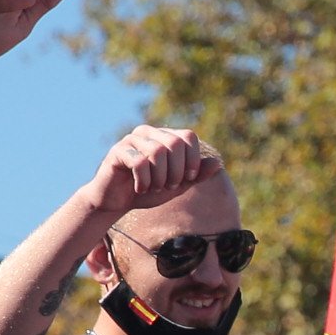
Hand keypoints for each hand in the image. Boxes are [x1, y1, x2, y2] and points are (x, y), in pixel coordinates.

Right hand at [81, 124, 215, 221]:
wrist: (117, 202)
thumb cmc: (148, 191)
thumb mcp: (177, 185)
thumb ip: (196, 175)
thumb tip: (218, 163)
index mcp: (165, 136)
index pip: (188, 136)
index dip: (193, 159)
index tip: (188, 179)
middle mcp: (148, 132)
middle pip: (175, 143)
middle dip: (177, 171)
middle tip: (169, 186)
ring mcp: (131, 139)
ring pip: (157, 151)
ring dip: (160, 177)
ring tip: (154, 188)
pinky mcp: (117, 151)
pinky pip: (139, 162)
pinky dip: (144, 181)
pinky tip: (139, 189)